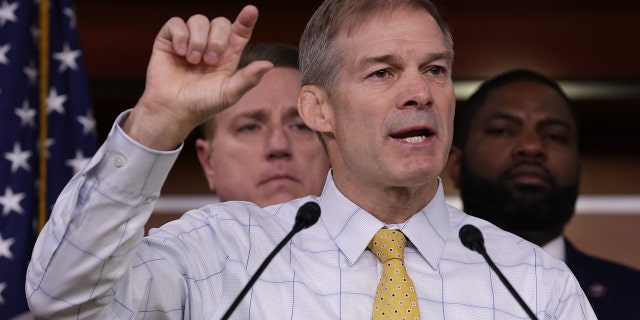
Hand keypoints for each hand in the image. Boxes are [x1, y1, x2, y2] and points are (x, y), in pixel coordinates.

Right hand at [123, 5, 273, 149]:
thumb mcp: (229, 93)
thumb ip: (248, 78)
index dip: (246, 20)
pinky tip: (180, 52)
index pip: (240, 31)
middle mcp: (209, 44)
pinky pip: (176, 23)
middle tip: (210, 61)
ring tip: (193, 61)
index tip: (251, 11)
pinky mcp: (169, 40)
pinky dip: (180, 36)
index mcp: (227, 55)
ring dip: (198, 40)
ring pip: (199, 20)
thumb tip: (269, 64)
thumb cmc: (202, 104)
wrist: (174, 110)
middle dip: (217, 39)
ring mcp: (189, 41)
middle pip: (220, 22)